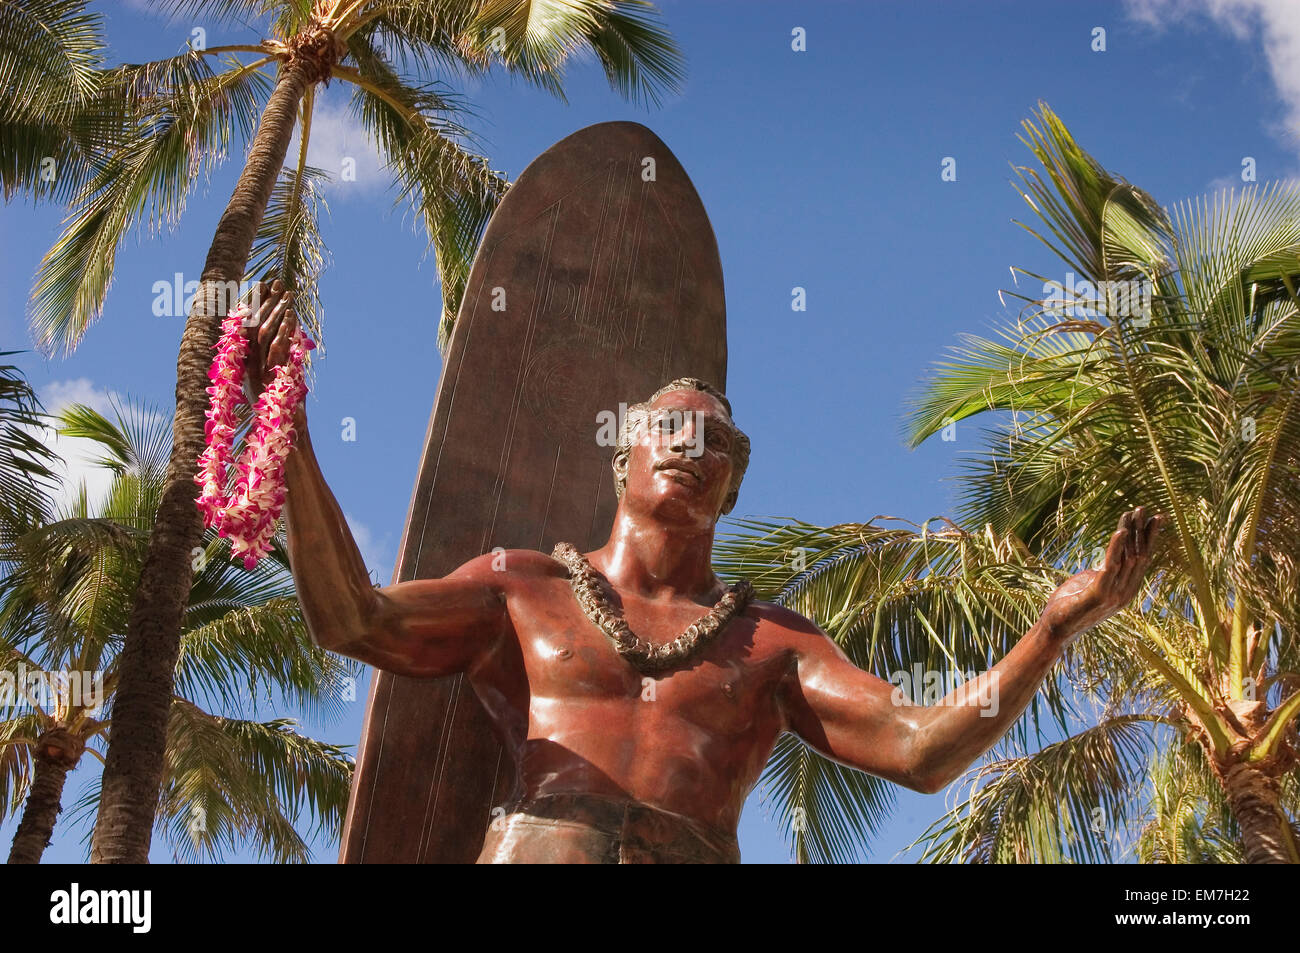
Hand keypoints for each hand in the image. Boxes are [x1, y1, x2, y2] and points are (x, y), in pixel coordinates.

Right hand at [242, 279, 299, 403]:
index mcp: (247, 363)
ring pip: (264, 335)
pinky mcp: (272, 377)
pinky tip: (292, 316)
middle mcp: (249, 365)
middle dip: (264, 301)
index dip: (253, 304)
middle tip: (275, 281)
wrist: (286, 435)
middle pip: (252, 326)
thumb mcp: (282, 377)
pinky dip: (284, 331)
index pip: (246, 326)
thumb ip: (283, 355)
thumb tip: (292, 329)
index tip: (263, 284)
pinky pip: (277, 350)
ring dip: (276, 311)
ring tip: (287, 293)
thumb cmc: (286, 409)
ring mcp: (259, 371)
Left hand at [1039, 506, 1163, 641]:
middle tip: (1142, 508)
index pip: (1143, 559)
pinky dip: (1116, 547)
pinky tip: (1119, 531)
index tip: (1155, 517)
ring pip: (1127, 558)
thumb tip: (1108, 561)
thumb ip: (1103, 572)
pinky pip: (1111, 566)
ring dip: (1129, 533)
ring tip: (1131, 513)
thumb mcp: (1091, 583)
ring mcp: (1115, 594)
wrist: (1055, 629)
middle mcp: (1125, 592)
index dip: (1149, 538)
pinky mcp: (1100, 594)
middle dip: (1141, 530)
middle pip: (1139, 555)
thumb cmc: (1070, 605)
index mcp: (1126, 589)